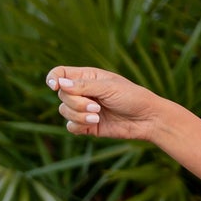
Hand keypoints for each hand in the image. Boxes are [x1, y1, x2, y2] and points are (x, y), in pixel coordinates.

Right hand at [45, 63, 163, 140]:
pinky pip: (70, 126)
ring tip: (97, 116)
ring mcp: (84, 109)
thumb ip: (83, 87)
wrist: (147, 119)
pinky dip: (79, 125)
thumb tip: (59, 84)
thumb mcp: (109, 88)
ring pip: (64, 111)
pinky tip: (94, 123)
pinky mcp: (87, 126)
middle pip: (61, 95)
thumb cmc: (132, 97)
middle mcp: (82, 92)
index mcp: (87, 77)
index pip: (60, 74)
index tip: (55, 86)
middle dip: (75, 102)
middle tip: (96, 106)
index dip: (53, 79)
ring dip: (78, 115)